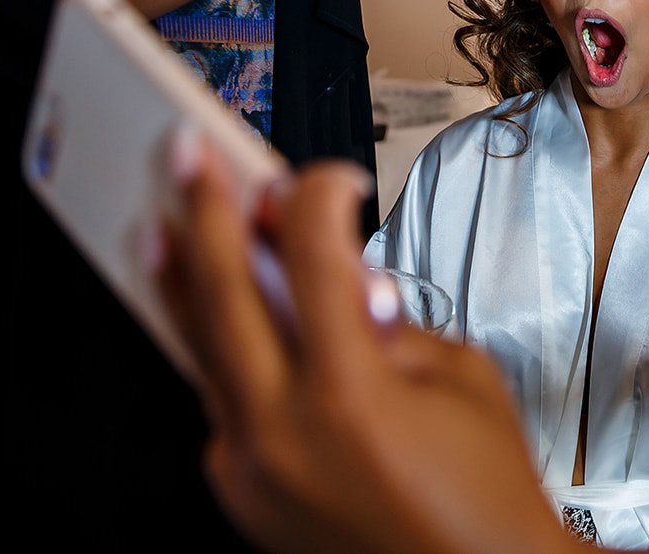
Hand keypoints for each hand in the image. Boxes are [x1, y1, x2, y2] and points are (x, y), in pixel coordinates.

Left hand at [159, 141, 572, 553]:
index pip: (312, 254)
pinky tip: (216, 315)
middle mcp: (283, 432)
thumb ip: (392, 316)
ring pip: (196, 348)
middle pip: (224, 290)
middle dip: (205, 206)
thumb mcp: (461, 377)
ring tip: (163, 223)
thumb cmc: (486, 496)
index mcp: (350, 394)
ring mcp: (252, 468)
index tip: (327, 177)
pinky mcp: (240, 492)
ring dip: (178, 275)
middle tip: (188, 152)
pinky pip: (216, 402)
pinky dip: (215, 350)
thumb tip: (338, 266)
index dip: (317, 194)